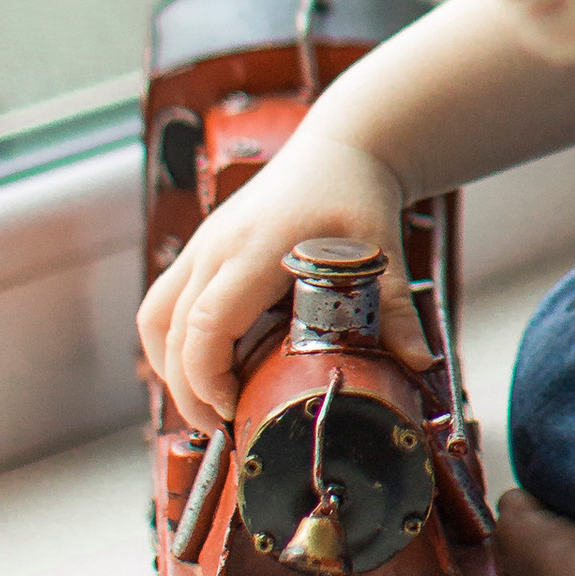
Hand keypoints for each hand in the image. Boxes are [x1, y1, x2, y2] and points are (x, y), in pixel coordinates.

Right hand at [138, 125, 422, 434]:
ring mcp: (202, 246)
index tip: (232, 411)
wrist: (339, 148)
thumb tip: (418, 363)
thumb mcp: (379, 251)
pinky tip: (207, 367)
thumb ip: (395, 310)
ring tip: (210, 403)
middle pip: (170, 330)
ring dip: (172, 367)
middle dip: (187, 388)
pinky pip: (164, 305)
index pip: (205, 322)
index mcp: (255, 247)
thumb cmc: (354, 194)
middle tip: (222, 427)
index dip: (207, 378)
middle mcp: (216, 246)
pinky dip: (174, 344)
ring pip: (156, 319)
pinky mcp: (201, 251)